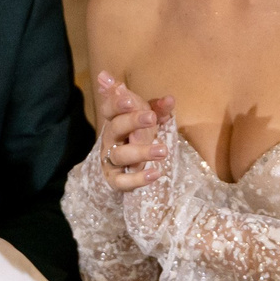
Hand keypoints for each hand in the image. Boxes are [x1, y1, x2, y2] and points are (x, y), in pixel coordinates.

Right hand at [93, 71, 174, 193]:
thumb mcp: (147, 119)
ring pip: (121, 155)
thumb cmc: (137, 135)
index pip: (110, 108)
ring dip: (141, 152)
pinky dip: (138, 179)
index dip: (117, 103)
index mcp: (115, 120)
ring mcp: (110, 159)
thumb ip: (158, 108)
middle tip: (151, 117)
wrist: (122, 166)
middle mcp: (109, 139)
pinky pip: (123, 181)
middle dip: (132, 121)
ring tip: (162, 151)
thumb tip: (169, 99)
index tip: (129, 99)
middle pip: (116, 127)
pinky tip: (155, 173)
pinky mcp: (115, 180)